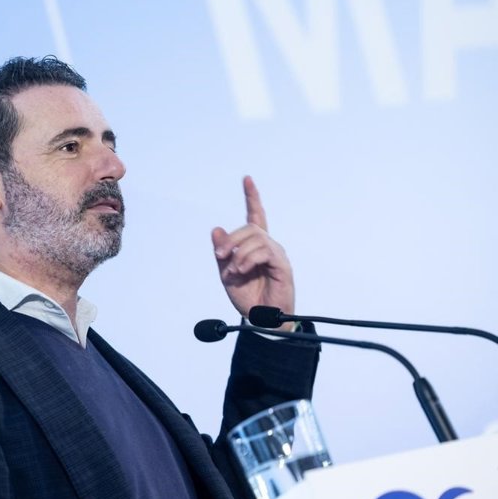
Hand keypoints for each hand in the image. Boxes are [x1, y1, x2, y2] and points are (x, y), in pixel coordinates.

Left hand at [211, 176, 294, 322]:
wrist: (259, 319)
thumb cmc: (247, 297)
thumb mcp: (226, 273)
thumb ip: (222, 252)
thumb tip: (216, 229)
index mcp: (255, 246)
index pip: (255, 216)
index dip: (252, 198)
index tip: (247, 179)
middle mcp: (268, 246)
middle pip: (250, 227)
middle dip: (230, 240)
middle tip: (219, 257)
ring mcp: (276, 255)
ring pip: (256, 237)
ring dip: (238, 253)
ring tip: (232, 271)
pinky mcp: (282, 265)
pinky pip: (264, 251)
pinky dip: (247, 259)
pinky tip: (241, 270)